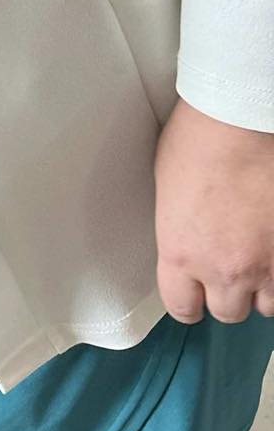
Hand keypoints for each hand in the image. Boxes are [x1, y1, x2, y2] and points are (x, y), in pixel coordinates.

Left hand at [155, 98, 273, 321]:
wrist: (241, 118)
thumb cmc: (198, 139)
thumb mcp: (168, 191)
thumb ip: (179, 231)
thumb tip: (188, 241)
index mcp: (181, 253)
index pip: (182, 308)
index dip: (189, 300)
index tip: (194, 293)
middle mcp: (225, 269)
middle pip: (228, 312)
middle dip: (227, 293)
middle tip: (229, 267)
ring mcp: (268, 264)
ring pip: (268, 304)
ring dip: (262, 285)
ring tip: (257, 255)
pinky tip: (272, 246)